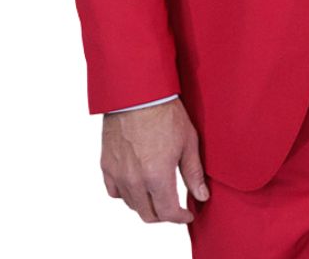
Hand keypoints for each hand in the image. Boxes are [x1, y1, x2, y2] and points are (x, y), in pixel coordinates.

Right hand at [101, 98, 208, 222]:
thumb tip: (202, 196)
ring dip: (145, 205)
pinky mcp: (107, 164)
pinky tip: (136, 185)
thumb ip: (193, 173)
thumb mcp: (188, 141)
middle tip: (174, 207)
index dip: (181, 217)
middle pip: (148, 214)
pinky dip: (125, 194)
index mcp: (157, 176)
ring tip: (157, 194)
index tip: (188, 213)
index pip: (168, 212)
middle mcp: (135, 180)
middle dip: (164, 215)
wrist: (138, 92)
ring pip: (131, 204)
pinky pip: (114, 191)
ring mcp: (118, 173)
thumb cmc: (165, 112)